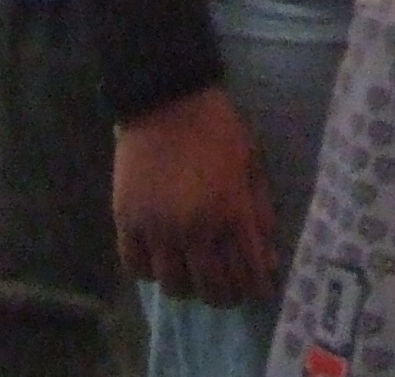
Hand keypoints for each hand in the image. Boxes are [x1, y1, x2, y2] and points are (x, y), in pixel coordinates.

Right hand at [113, 88, 278, 304]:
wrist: (166, 99)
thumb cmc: (217, 128)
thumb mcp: (251, 164)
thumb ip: (259, 214)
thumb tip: (267, 260)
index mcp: (230, 211)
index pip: (249, 271)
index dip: (257, 288)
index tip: (260, 290)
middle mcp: (194, 228)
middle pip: (211, 288)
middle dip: (226, 295)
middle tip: (229, 287)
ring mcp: (157, 228)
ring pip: (174, 285)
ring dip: (189, 286)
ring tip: (195, 274)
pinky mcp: (127, 222)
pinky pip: (136, 268)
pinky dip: (151, 272)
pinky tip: (162, 260)